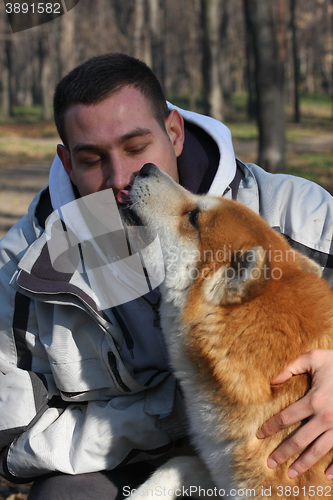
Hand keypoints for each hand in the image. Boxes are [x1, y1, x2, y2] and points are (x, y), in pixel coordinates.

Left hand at [257, 349, 332, 478]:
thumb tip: (272, 380)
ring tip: (291, 473)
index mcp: (314, 400)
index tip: (259, 435)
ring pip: (318, 450)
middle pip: (299, 440)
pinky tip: (326, 475)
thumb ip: (291, 367)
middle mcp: (325, 417)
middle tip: (270, 463)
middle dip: (283, 452)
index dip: (271, 427)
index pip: (286, 418)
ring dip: (304, 463)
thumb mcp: (314, 358)